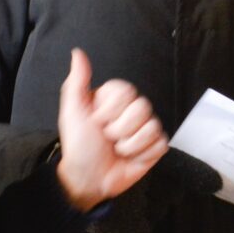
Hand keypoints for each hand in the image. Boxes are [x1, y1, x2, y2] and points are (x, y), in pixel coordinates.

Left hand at [55, 49, 167, 211]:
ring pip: (152, 127)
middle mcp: (131, 111)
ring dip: (130, 144)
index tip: (96, 120)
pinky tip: (130, 158)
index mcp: (114, 99)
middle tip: (107, 137)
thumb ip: (77, 81)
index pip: (127, 91)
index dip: (111, 110)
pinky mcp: (154, 147)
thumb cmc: (79, 146)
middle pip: (142, 107)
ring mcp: (145, 129)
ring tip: (117, 149)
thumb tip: (78, 53)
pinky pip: (160, 143)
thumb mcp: (73, 111)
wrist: (87, 179)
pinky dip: (143, 155)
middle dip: (120, 128)